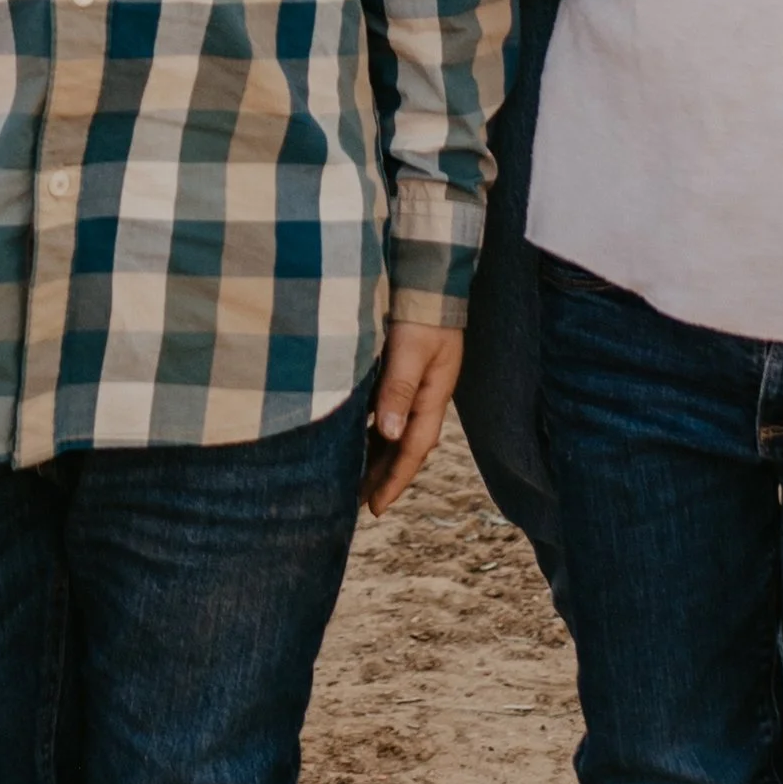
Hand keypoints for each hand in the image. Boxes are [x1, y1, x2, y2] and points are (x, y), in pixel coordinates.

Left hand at [364, 315, 461, 514]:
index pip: (413, 449)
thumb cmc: (422, 311)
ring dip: (374, 454)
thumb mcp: (412, 350)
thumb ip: (398, 389)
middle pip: (403, 446)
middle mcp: (424, 395)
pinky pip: (384, 410)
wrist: (429, 275)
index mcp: (432, 396)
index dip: (394, 480)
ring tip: (350, 477)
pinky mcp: (400, 370)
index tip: (375, 508)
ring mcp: (413, 383)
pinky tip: (350, 434)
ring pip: (392, 430)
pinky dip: (369, 428)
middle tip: (356, 504)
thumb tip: (388, 433)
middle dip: (382, 476)